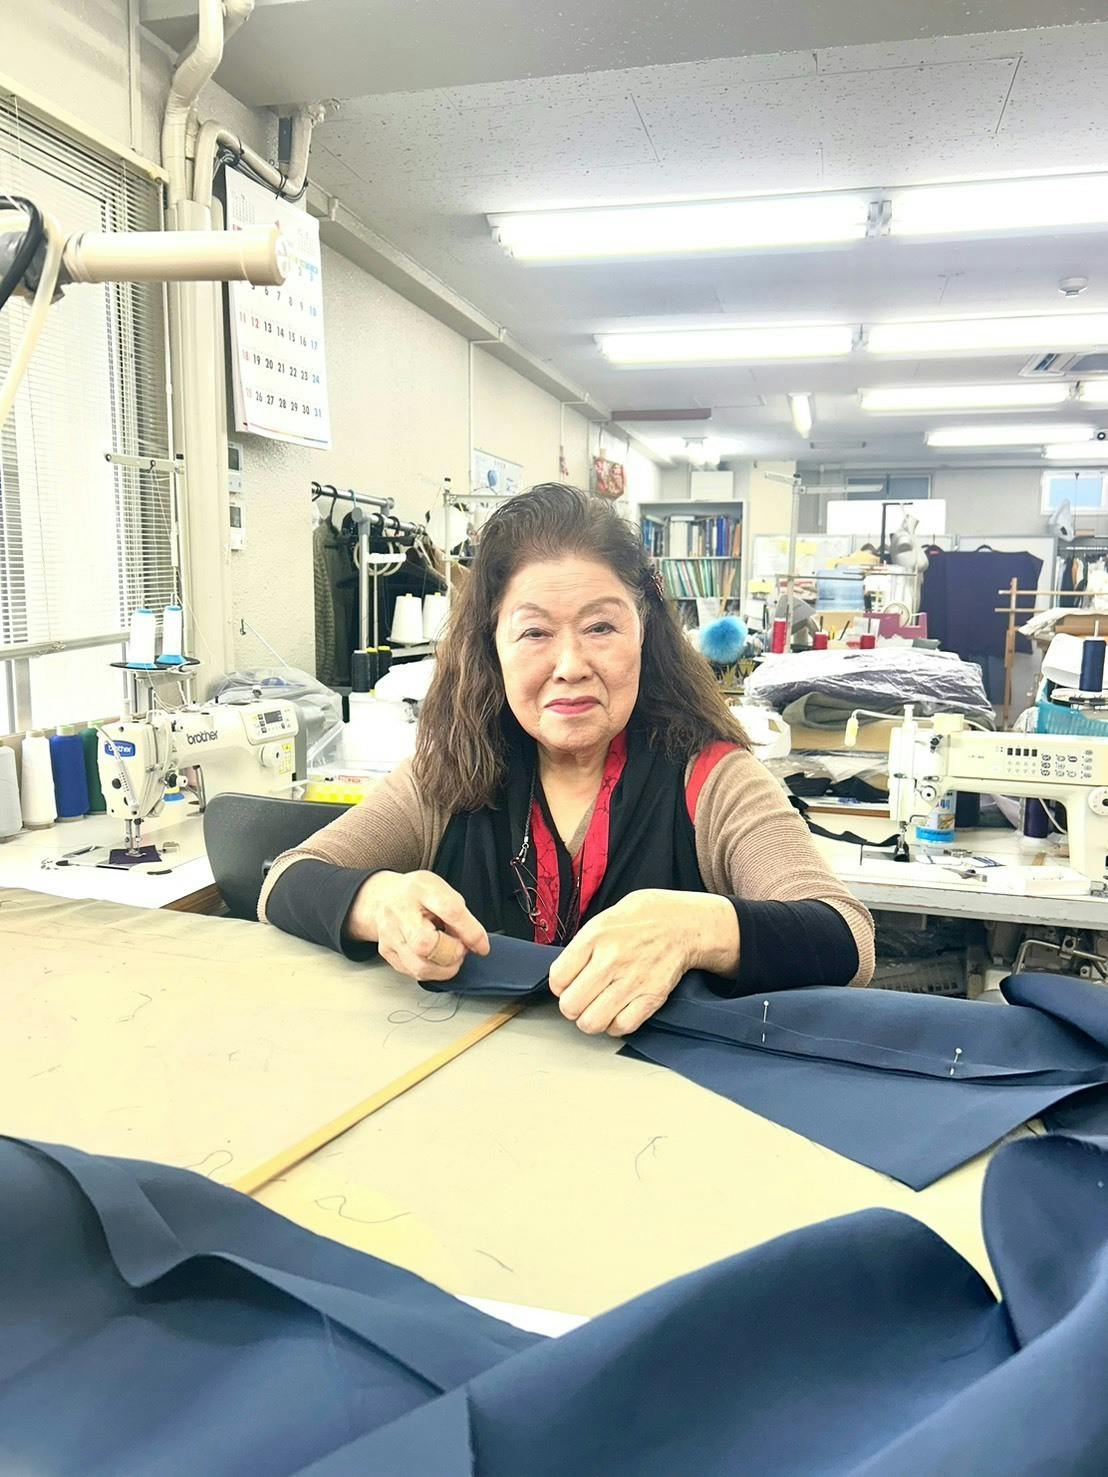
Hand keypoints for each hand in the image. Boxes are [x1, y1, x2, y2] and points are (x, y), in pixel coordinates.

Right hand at [346, 871, 489, 982]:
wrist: (383, 896)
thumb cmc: (417, 893)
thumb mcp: (442, 891)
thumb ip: (461, 916)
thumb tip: (476, 943)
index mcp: (421, 889)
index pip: (450, 911)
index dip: (471, 932)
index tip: (482, 946)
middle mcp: (401, 912)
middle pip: (426, 944)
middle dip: (452, 954)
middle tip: (460, 949)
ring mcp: (390, 934)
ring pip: (419, 967)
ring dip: (444, 969)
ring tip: (450, 957)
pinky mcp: (386, 952)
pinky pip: (413, 973)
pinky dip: (431, 971)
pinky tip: (435, 959)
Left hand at [548, 890, 739, 1036]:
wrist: (683, 923)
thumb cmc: (642, 919)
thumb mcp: (603, 919)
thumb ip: (581, 947)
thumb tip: (563, 977)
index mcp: (594, 937)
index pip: (557, 978)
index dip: (560, 985)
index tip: (568, 983)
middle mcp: (611, 959)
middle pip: (570, 1005)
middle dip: (572, 1006)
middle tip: (581, 998)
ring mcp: (632, 980)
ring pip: (591, 1022)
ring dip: (591, 1019)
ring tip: (597, 1008)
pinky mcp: (651, 997)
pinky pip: (621, 1027)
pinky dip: (615, 1025)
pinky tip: (616, 1012)